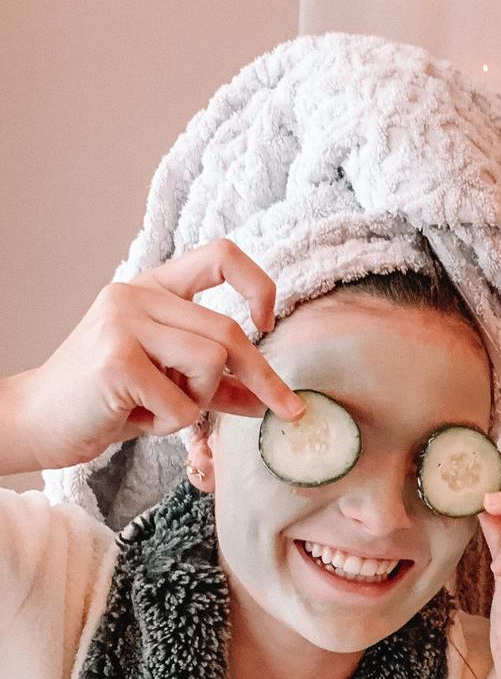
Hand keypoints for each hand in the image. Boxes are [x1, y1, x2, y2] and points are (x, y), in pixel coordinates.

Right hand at [1, 240, 303, 473]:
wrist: (37, 422)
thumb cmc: (104, 401)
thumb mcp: (169, 384)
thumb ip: (217, 383)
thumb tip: (269, 397)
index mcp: (151, 290)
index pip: (221, 256)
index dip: (258, 285)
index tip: (267, 323)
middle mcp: (136, 296)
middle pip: (229, 331)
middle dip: (263, 378)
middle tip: (286, 410)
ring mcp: (123, 323)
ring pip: (212, 361)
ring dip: (198, 401)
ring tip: (158, 408)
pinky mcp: (117, 359)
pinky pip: (184, 402)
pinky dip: (171, 422)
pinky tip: (136, 418)